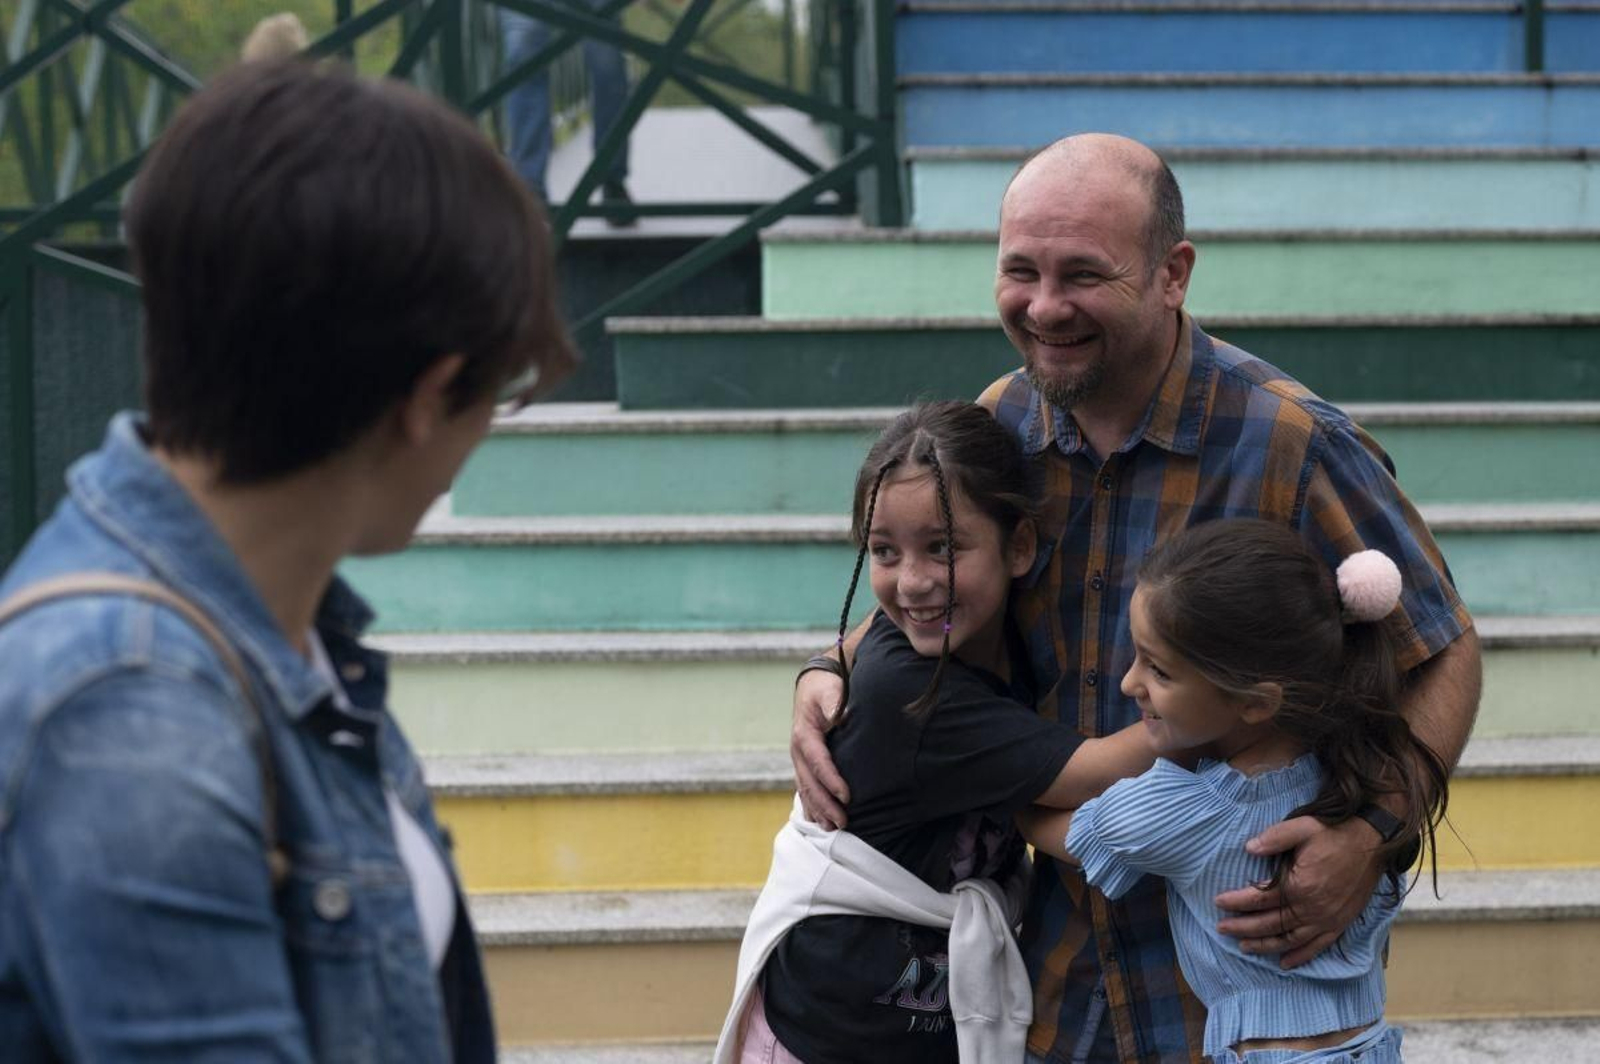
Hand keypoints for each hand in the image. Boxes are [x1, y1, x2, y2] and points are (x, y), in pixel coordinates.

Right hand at [791, 668, 848, 829]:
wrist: (813, 685)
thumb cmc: (825, 688)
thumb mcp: (829, 691)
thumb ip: (834, 702)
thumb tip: (842, 715)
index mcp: (804, 734)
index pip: (818, 762)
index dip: (831, 780)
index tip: (846, 796)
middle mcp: (798, 751)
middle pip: (809, 783)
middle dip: (825, 804)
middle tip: (843, 821)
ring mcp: (799, 759)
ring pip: (805, 789)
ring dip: (818, 810)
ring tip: (832, 828)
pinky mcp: (804, 763)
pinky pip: (805, 788)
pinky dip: (811, 806)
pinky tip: (818, 821)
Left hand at [1213, 816, 1383, 967]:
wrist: (1374, 843)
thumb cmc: (1335, 833)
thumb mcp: (1302, 827)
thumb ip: (1274, 838)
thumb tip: (1249, 848)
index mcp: (1299, 886)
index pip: (1259, 899)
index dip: (1236, 901)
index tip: (1218, 902)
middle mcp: (1312, 909)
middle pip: (1270, 924)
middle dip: (1243, 928)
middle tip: (1221, 928)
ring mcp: (1327, 920)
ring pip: (1290, 940)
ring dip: (1265, 946)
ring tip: (1243, 947)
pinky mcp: (1340, 923)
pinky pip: (1318, 947)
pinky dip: (1300, 957)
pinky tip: (1285, 963)